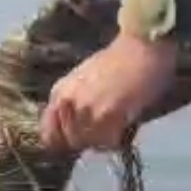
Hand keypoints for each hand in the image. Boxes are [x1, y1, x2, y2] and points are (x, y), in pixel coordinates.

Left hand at [39, 32, 176, 151]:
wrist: (142, 47)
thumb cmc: (117, 61)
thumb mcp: (81, 80)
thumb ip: (71, 104)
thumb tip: (70, 130)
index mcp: (58, 93)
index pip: (48, 135)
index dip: (63, 142)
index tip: (78, 140)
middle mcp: (67, 103)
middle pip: (72, 141)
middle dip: (87, 140)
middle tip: (104, 130)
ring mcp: (85, 110)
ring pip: (90, 143)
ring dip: (103, 140)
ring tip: (116, 126)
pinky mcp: (106, 115)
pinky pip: (108, 142)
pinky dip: (117, 139)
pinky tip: (125, 125)